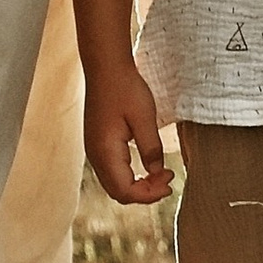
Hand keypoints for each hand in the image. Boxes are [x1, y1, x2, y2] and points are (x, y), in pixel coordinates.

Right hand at [83, 57, 172, 205]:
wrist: (105, 67)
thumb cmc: (125, 88)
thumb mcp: (145, 118)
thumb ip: (152, 149)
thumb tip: (157, 173)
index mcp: (105, 151)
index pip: (125, 191)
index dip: (149, 194)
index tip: (169, 183)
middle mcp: (95, 155)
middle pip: (118, 192)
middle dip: (144, 192)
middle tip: (167, 179)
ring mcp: (93, 149)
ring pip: (114, 183)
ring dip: (137, 184)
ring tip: (160, 172)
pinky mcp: (97, 142)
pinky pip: (112, 170)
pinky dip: (130, 175)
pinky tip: (146, 164)